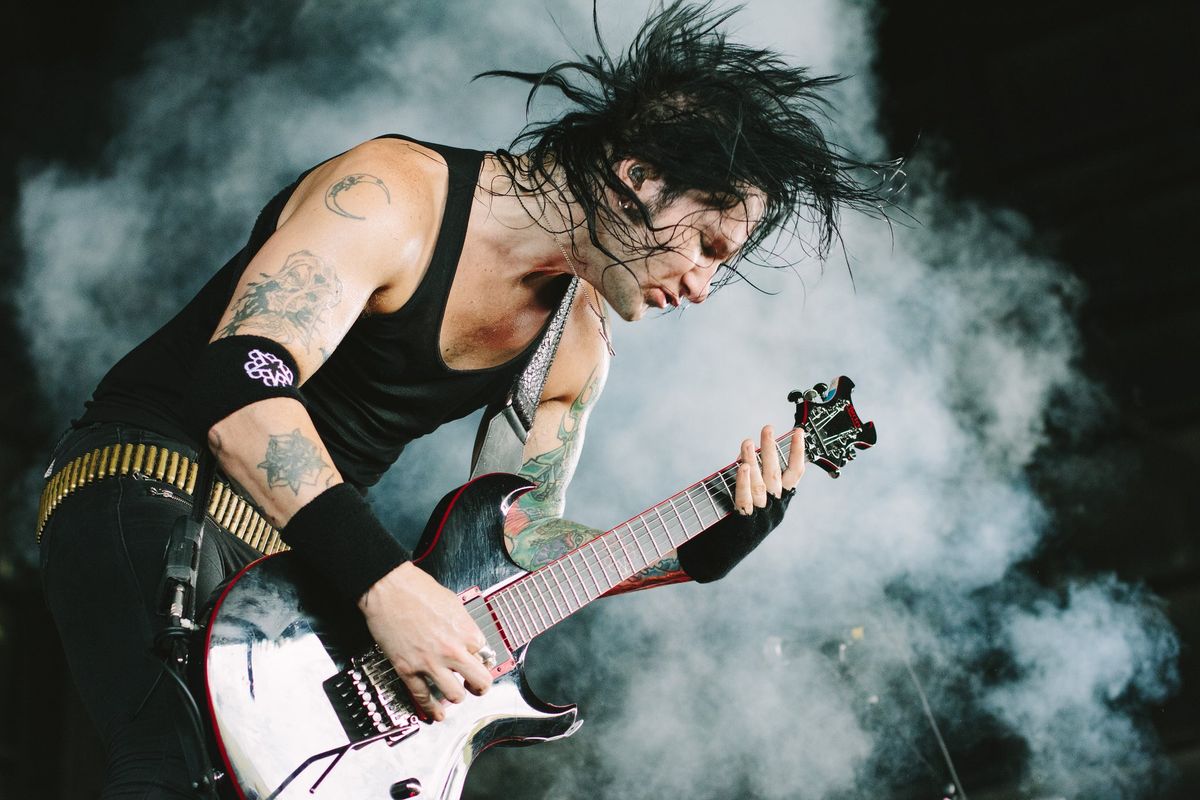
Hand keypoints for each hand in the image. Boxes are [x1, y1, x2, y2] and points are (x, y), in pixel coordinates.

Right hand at [357, 561, 492, 720]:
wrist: (388, 589)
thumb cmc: (416, 589)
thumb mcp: (452, 603)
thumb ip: (463, 624)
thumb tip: (467, 637)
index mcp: (466, 631)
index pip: (485, 655)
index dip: (481, 658)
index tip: (478, 661)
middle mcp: (452, 650)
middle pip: (480, 681)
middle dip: (480, 686)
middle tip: (477, 686)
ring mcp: (430, 663)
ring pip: (455, 696)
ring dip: (457, 697)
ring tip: (455, 695)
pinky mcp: (408, 670)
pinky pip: (423, 697)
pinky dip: (431, 709)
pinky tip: (436, 714)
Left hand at [733, 425, 805, 514]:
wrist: (726, 554)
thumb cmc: (741, 521)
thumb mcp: (753, 496)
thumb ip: (751, 475)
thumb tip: (747, 452)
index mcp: (781, 499)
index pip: (795, 473)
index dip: (798, 452)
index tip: (798, 432)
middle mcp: (775, 506)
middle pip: (775, 474)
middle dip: (771, 449)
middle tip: (768, 428)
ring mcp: (762, 515)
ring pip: (760, 484)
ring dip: (753, 460)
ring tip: (747, 442)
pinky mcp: (746, 522)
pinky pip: (745, 499)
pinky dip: (744, 482)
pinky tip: (742, 467)